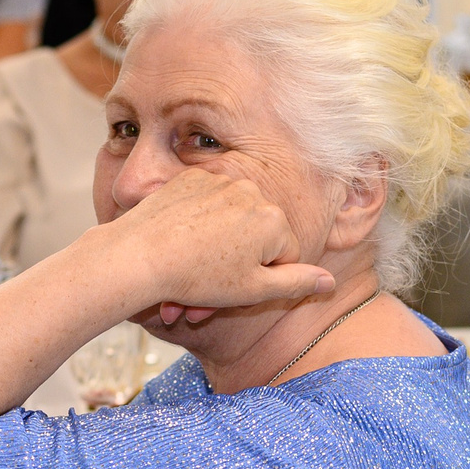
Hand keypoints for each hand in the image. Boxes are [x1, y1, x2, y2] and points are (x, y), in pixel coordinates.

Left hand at [85, 169, 335, 325]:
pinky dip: (198, 223)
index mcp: (275, 220)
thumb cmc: (197, 278)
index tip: (236, 289)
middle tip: (209, 288)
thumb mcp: (253, 291)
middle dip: (239, 263)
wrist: (140, 255)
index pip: (285, 255)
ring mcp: (221, 180)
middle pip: (258, 235)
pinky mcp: (192, 177)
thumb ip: (296, 283)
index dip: (262, 279)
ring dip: (218, 245)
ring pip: (231, 220)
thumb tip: (330, 282)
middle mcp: (253, 192)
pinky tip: (180, 243)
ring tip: (192, 271)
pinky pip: (207, 203)